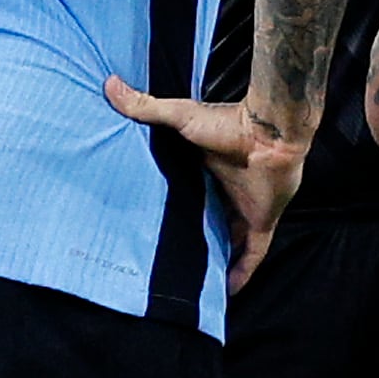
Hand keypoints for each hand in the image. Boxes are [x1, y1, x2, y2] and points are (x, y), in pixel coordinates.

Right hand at [105, 77, 306, 289]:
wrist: (270, 132)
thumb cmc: (227, 122)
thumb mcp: (180, 116)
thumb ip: (147, 106)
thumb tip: (109, 84)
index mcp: (204, 168)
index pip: (187, 193)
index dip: (173, 207)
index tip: (149, 220)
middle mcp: (224, 191)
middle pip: (205, 220)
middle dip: (192, 237)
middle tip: (167, 259)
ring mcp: (244, 208)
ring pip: (228, 241)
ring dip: (215, 259)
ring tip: (193, 283)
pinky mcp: (261, 222)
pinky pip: (252, 255)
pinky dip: (242, 272)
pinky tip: (227, 293)